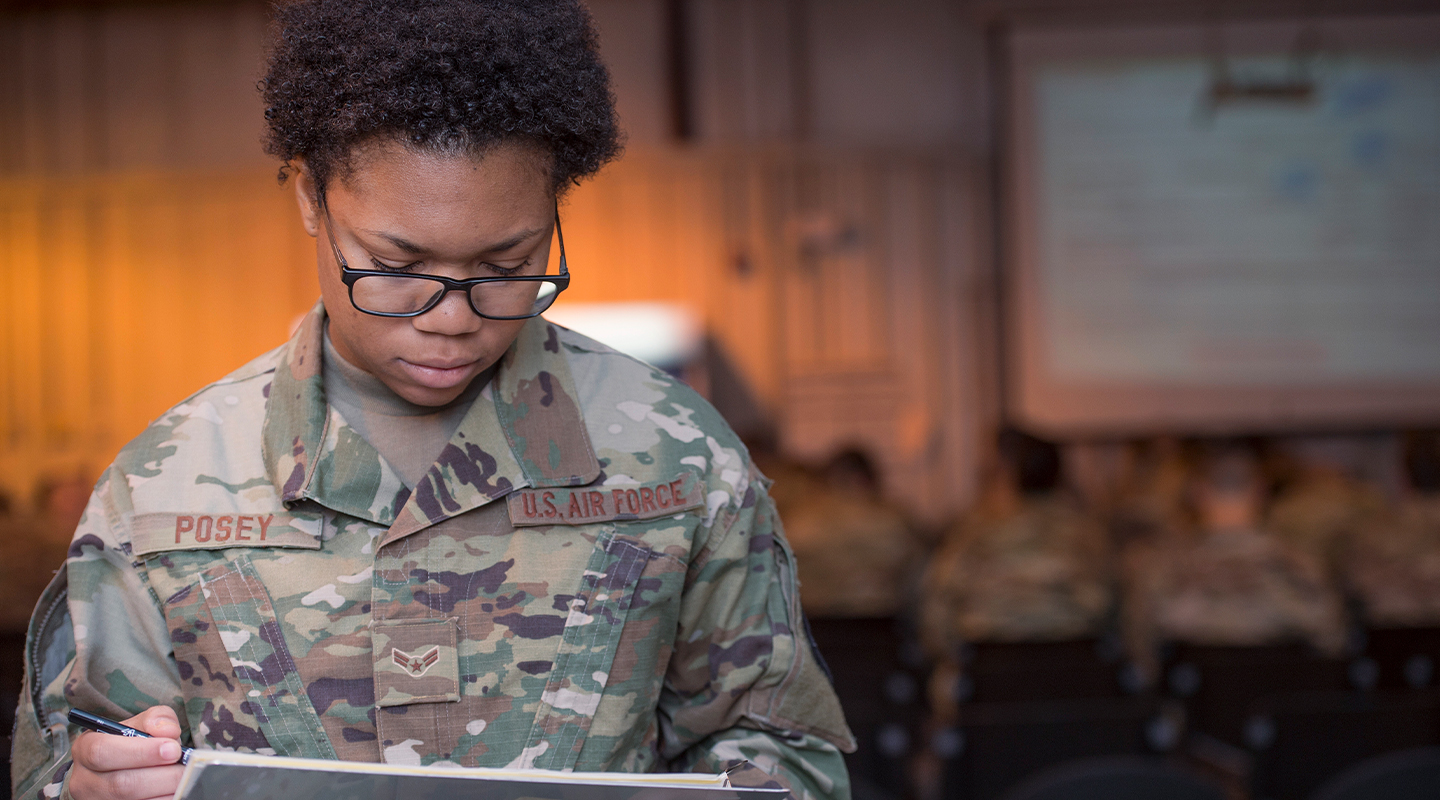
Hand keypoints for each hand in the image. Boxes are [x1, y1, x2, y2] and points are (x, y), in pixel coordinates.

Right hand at [69, 706, 185, 799]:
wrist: (124, 769)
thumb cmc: (133, 743)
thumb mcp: (140, 724)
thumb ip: (155, 719)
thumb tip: (168, 731)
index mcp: (85, 749)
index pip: (103, 752)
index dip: (142, 752)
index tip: (173, 749)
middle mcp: (84, 781)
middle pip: (121, 784)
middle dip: (161, 776)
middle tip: (186, 769)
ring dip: (165, 792)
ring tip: (185, 781)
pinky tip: (176, 793)